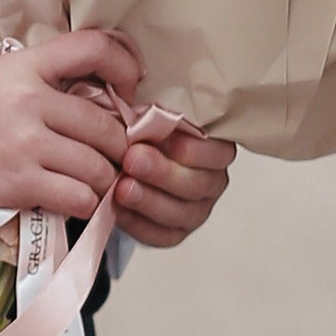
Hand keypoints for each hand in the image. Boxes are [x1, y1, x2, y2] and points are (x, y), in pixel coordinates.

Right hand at [0, 30, 137, 222]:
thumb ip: (39, 83)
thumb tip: (92, 99)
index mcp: (23, 66)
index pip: (93, 48)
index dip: (125, 66)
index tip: (130, 89)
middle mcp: (29, 100)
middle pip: (107, 124)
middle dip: (117, 148)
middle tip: (109, 158)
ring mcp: (26, 142)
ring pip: (99, 166)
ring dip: (102, 181)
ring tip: (88, 183)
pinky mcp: (19, 182)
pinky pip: (79, 196)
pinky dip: (82, 203)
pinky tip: (68, 200)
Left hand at [112, 118, 236, 251]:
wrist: (120, 159)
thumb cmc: (138, 132)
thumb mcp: (147, 114)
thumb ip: (152, 111)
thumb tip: (142, 100)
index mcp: (213, 148)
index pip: (217, 152)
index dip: (192, 148)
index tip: (162, 137)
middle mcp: (211, 180)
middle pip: (197, 184)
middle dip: (163, 172)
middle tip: (132, 159)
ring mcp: (195, 210)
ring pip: (180, 213)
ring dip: (149, 200)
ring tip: (121, 188)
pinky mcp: (175, 232)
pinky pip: (162, 235)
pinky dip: (139, 224)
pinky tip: (118, 210)